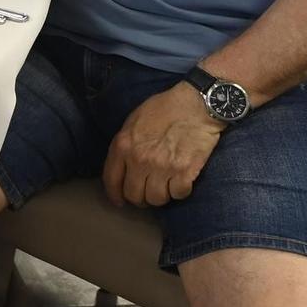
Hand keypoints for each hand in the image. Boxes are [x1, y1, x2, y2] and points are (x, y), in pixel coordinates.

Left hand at [100, 84, 223, 207]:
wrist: (196, 105)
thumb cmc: (164, 109)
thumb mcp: (134, 121)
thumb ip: (125, 144)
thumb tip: (122, 165)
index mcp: (123, 145)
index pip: (111, 180)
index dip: (115, 195)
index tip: (120, 201)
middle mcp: (140, 160)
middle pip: (134, 195)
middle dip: (140, 198)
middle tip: (147, 194)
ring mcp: (162, 167)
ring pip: (156, 199)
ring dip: (160, 196)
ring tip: (165, 187)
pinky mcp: (185, 172)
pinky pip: (178, 195)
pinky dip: (180, 192)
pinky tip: (181, 182)